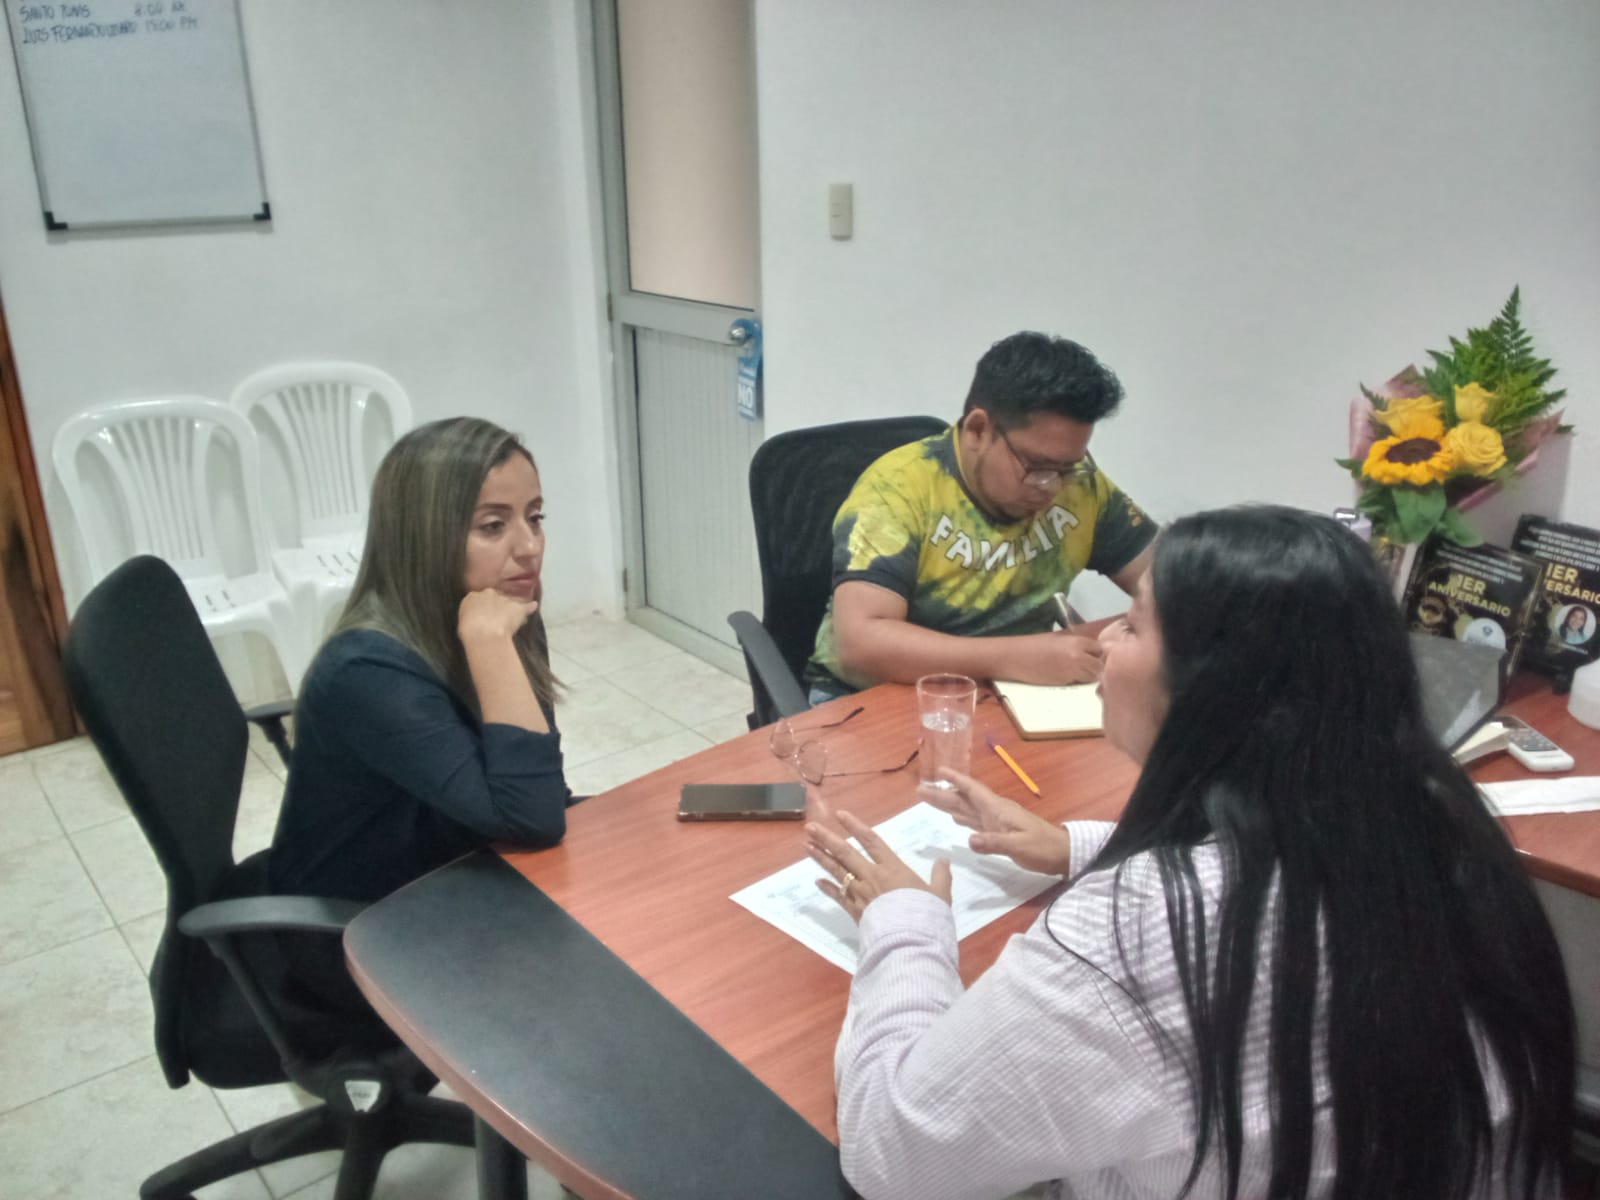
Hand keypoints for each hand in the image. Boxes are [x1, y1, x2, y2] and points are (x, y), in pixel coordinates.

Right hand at [458, 589, 538, 645]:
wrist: (483, 633)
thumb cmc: (468, 631)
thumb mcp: (463, 620)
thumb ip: (470, 615)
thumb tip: (476, 617)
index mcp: (473, 597)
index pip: (480, 599)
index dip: (484, 607)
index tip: (486, 614)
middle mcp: (489, 594)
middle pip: (496, 598)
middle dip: (499, 605)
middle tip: (499, 617)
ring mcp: (505, 600)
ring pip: (511, 602)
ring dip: (512, 609)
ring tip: (515, 617)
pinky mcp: (518, 608)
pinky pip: (527, 606)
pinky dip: (530, 607)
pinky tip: (533, 606)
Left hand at [806, 811, 951, 922]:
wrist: (911, 940)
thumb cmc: (926, 915)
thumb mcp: (940, 894)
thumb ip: (941, 876)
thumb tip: (943, 860)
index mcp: (893, 868)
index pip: (871, 841)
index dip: (855, 826)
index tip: (840, 814)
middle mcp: (873, 876)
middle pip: (846, 853)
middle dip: (827, 838)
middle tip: (810, 827)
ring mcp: (861, 893)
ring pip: (837, 871)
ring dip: (820, 858)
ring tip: (806, 845)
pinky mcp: (855, 911)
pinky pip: (838, 897)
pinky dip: (828, 888)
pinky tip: (817, 881)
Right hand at [920, 769, 1072, 875]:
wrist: (1063, 854)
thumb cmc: (1043, 847)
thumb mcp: (1019, 846)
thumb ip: (994, 843)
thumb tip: (968, 840)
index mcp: (998, 809)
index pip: (973, 790)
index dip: (956, 780)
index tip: (938, 770)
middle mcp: (994, 812)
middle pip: (964, 799)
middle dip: (943, 793)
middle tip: (920, 790)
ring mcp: (997, 822)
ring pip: (968, 809)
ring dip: (949, 804)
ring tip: (930, 799)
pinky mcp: (1000, 833)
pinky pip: (976, 822)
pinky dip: (962, 818)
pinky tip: (954, 818)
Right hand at [1007, 632, 1102, 684]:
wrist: (1015, 657)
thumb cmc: (1034, 646)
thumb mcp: (1059, 640)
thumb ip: (1077, 646)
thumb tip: (1092, 654)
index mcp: (1078, 641)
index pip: (1101, 649)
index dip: (1099, 654)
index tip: (1094, 657)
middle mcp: (1079, 656)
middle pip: (1101, 665)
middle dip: (1097, 667)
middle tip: (1088, 668)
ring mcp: (1073, 671)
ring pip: (1092, 677)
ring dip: (1089, 676)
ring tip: (1078, 674)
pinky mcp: (1065, 683)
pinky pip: (1079, 683)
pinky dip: (1078, 682)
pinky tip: (1069, 679)